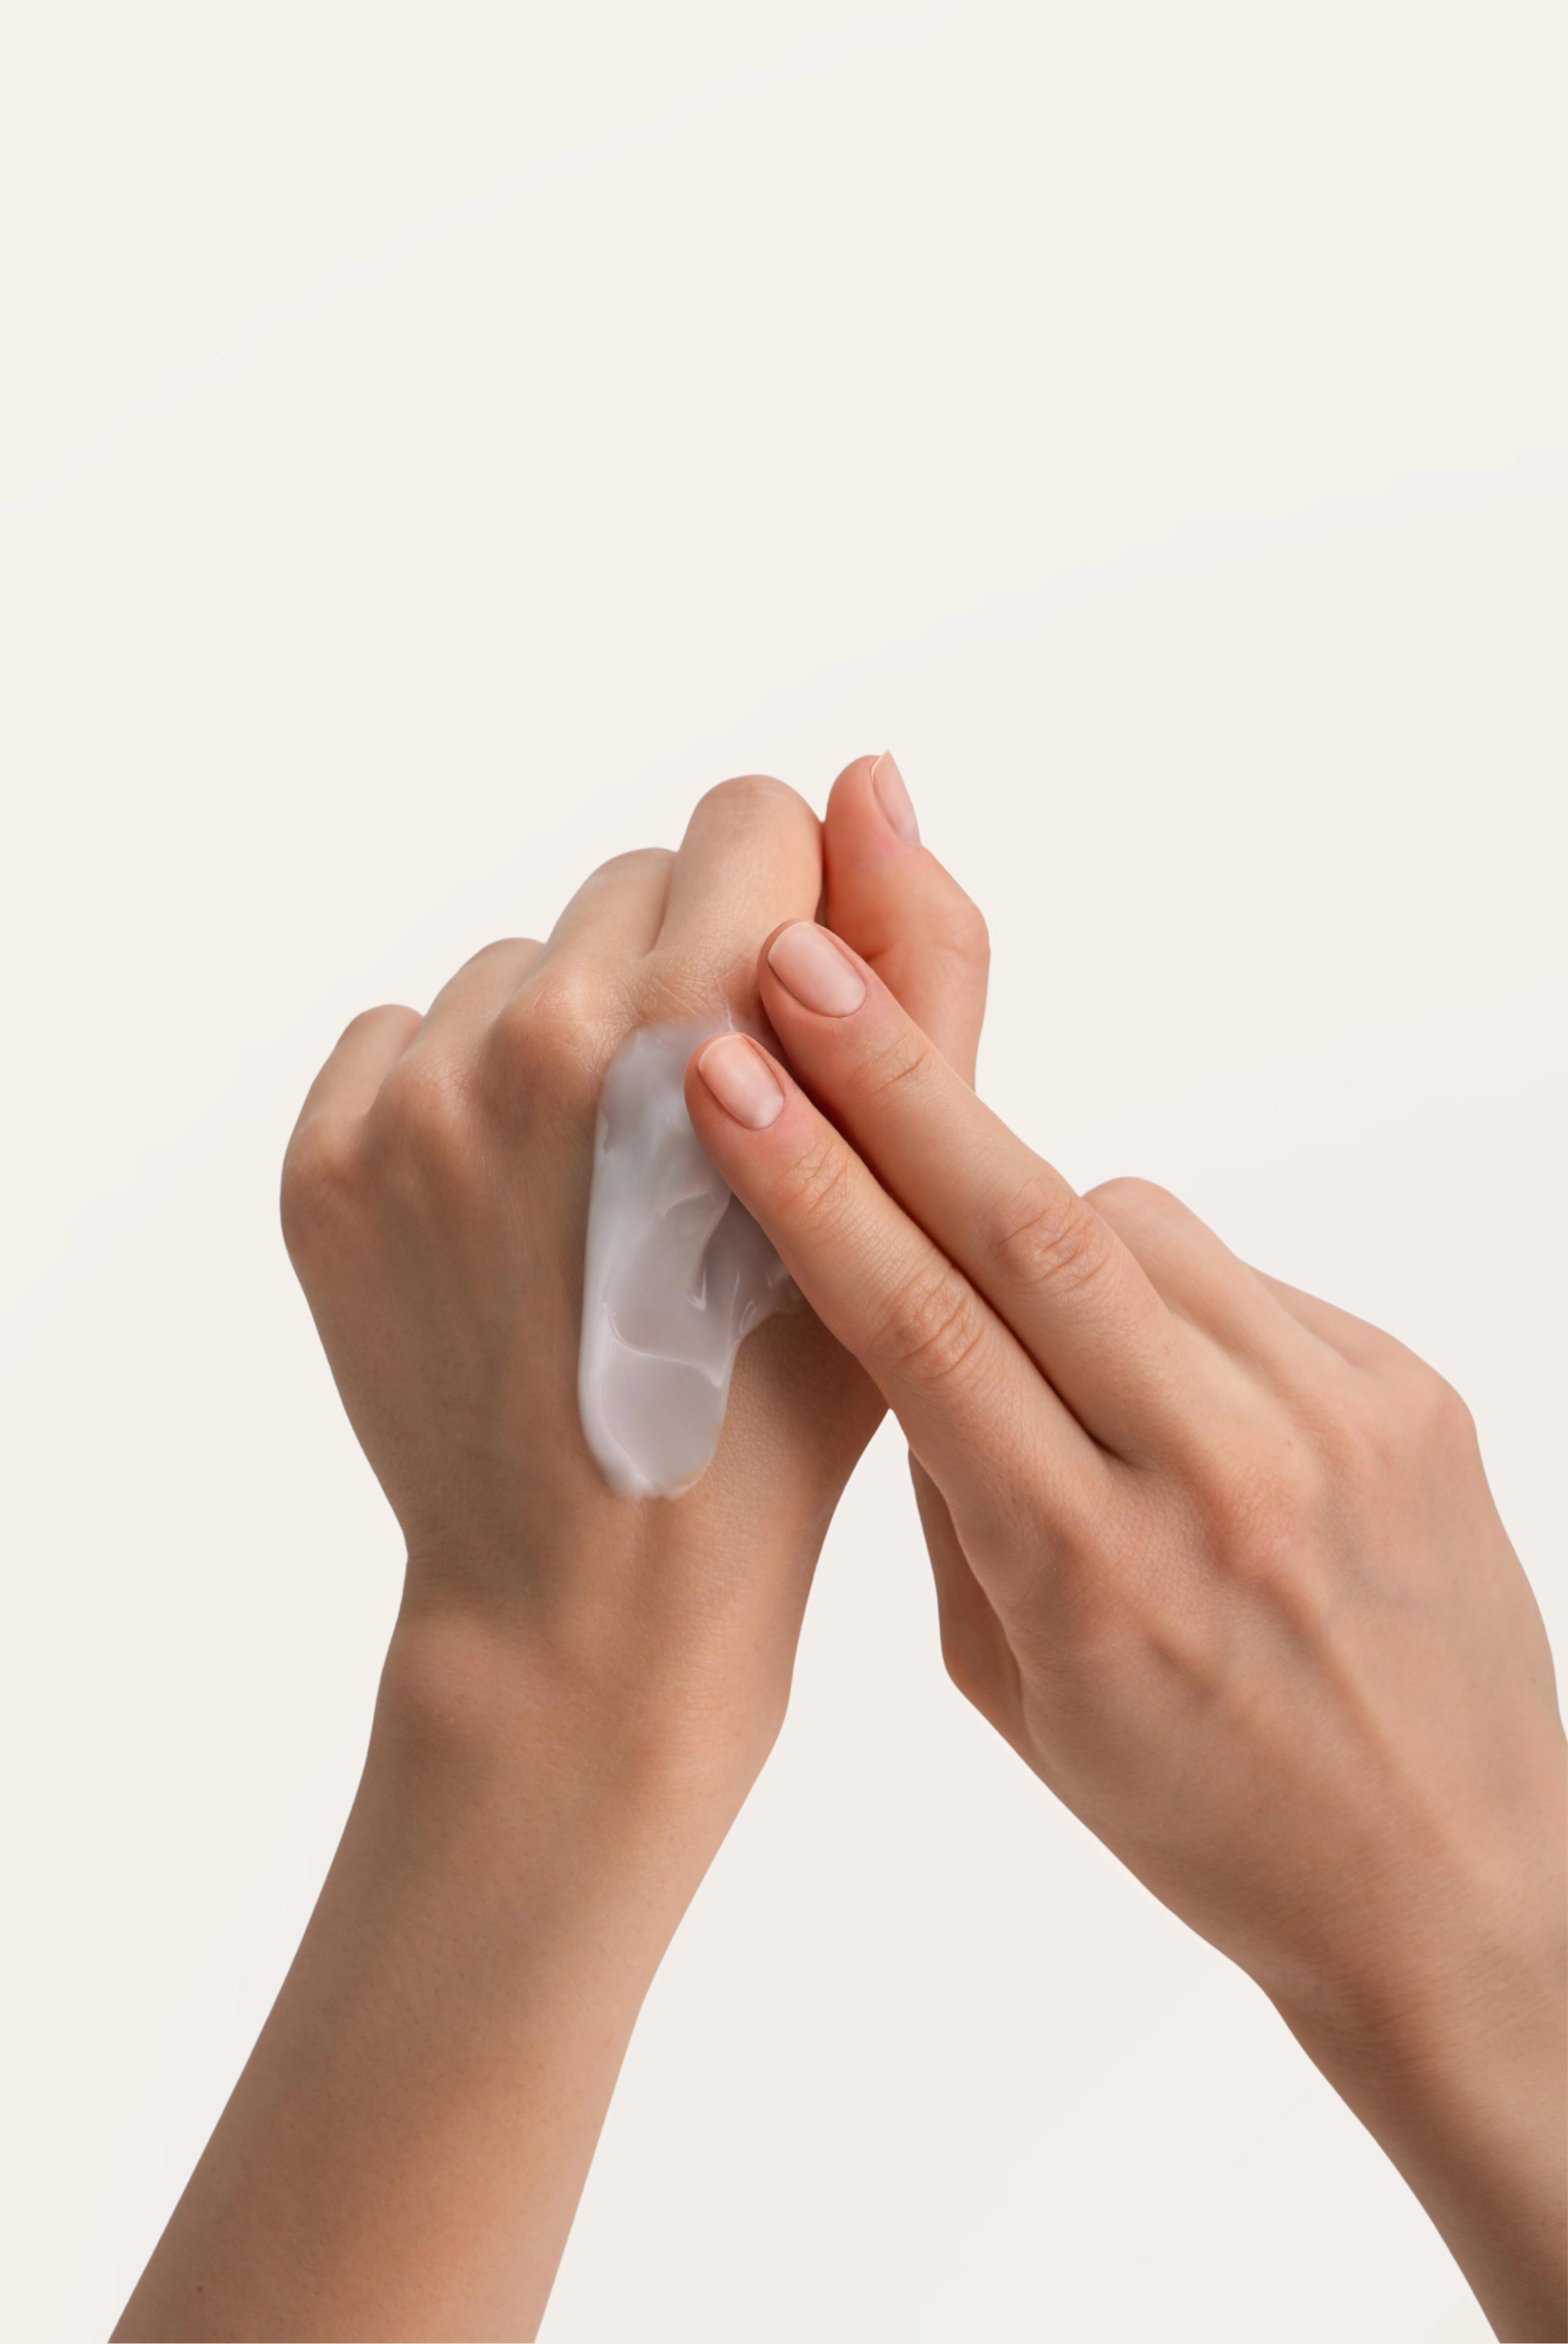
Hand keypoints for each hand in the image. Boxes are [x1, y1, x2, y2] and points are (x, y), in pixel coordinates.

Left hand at [115, 757, 986, 2343]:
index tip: (790, 1045)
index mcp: (692, 1037)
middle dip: (684, 982)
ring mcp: (407, 1111)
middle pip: (634, 881)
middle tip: (701, 1147)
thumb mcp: (910, 1204)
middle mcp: (529, 1047)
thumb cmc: (781, 1415)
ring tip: (607, 1197)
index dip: (792, 924)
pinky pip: (403, 1035)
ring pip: (522, 964)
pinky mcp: (321, 1167)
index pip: (751, 817)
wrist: (589, 1609)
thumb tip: (871, 778)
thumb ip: (922, 965)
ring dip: (574, 1042)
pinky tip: (518, 1219)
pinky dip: (462, 1099)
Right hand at [688, 913, 1566, 2341]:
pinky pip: (1230, 1274)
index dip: (813, 1193)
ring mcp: (1332, 1421)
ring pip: (1131, 1226)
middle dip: (893, 1085)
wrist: (1456, 1879)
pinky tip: (1136, 1352)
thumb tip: (923, 1322)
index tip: (727, 1076)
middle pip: (1028, 1232)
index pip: (922, 1338)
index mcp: (1091, 1582)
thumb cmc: (1206, 1814)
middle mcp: (1220, 1481)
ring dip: (1023, 1201)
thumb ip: (967, 1503)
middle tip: (797, 961)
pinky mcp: (1406, 1386)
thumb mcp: (1024, 1696)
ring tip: (985, 1255)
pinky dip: (1149, 1275)